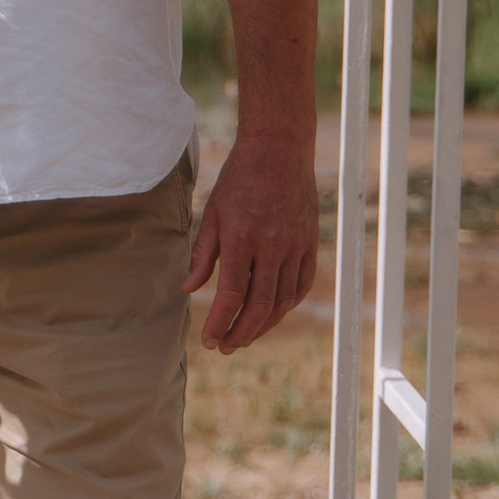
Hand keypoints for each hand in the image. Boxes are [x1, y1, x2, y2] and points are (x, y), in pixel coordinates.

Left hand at [184, 128, 320, 354]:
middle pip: (260, 305)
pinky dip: (286, 304)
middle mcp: (272, 245)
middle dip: (241, 332)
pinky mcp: (310, 243)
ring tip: (245, 336)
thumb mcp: (212, 213)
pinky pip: (301, 284)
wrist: (279, 151)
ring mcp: (295, 246)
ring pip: (282, 300)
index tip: (209, 340)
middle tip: (225, 347)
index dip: (220, 322)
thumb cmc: (239, 180)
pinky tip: (271, 313)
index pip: (233, 294)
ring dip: (264, 324)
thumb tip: (188, 289)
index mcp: (242, 237)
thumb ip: (202, 255)